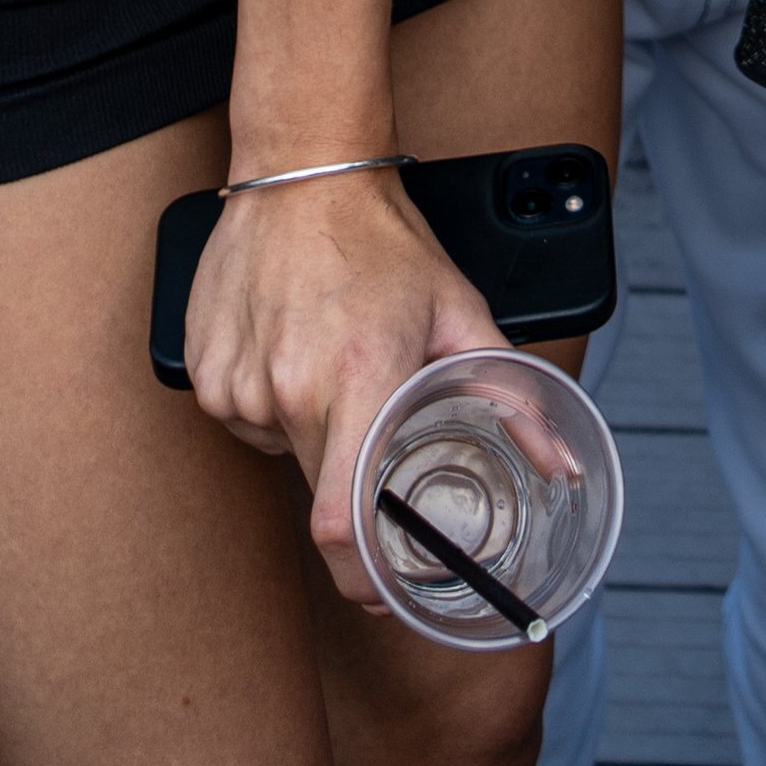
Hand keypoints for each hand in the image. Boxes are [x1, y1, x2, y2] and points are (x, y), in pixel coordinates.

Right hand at [186, 171, 505, 606]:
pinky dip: (267, 400)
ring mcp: (238, 383)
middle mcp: (290, 390)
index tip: (382, 593)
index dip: (361, 576)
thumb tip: (563, 462)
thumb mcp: (459, 311)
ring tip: (329, 356)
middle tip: (370, 420)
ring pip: (277, 449)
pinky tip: (289, 345)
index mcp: (360, 380)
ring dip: (307, 426)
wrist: (303, 172)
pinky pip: (240, 418)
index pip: (340, 522)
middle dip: (347, 473)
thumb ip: (510, 394)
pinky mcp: (203, 372)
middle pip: (318, 485)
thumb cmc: (384, 243)